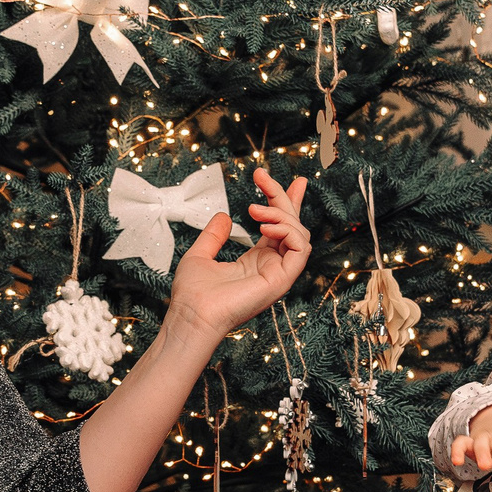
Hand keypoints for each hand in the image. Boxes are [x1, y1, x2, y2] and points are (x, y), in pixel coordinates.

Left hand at [165, 167, 311, 342]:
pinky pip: (300, 248)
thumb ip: (214, 236)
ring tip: (254, 210)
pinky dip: (288, 230)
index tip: (280, 179)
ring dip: (280, 213)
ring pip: (299, 233)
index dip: (283, 202)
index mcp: (256, 262)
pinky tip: (266, 225)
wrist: (191, 315)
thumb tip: (224, 216)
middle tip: (261, 176)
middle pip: (291, 224)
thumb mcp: (200, 255)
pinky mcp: (281, 280)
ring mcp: (278, 274)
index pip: (279, 228)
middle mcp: (271, 266)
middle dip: (281, 195)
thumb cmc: (192, 295)